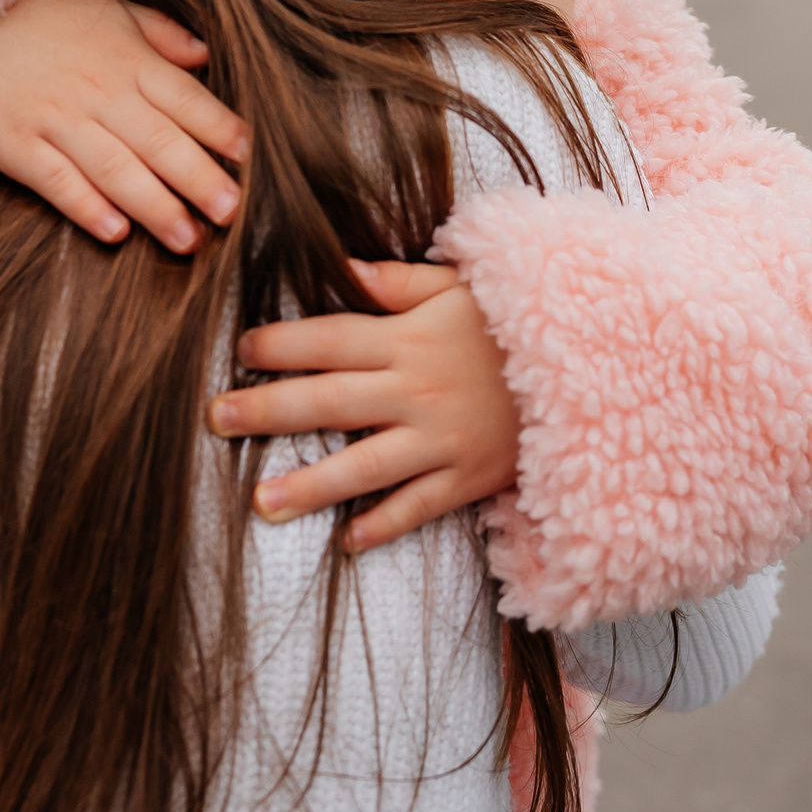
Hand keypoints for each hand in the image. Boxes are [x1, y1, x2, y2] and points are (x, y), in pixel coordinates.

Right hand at [0, 0, 248, 251]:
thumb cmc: (47, 20)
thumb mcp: (110, 11)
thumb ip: (161, 34)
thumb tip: (206, 56)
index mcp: (128, 61)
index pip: (186, 99)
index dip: (220, 129)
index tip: (250, 158)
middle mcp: (99, 92)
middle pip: (160, 141)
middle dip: (200, 180)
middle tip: (232, 214)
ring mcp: (56, 120)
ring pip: (116, 169)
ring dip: (155, 207)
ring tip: (188, 239)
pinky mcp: (17, 146)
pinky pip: (57, 181)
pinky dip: (87, 207)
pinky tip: (116, 232)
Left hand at [208, 261, 520, 553]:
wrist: (596, 366)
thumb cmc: (520, 322)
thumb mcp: (463, 287)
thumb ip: (401, 283)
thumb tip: (343, 269)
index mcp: (410, 339)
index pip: (332, 339)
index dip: (283, 345)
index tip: (241, 351)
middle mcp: (417, 390)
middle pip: (331, 401)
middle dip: (269, 410)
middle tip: (215, 421)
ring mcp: (442, 438)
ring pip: (365, 465)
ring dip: (311, 485)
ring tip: (261, 504)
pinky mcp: (469, 476)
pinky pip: (419, 505)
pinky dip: (385, 525)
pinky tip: (346, 542)